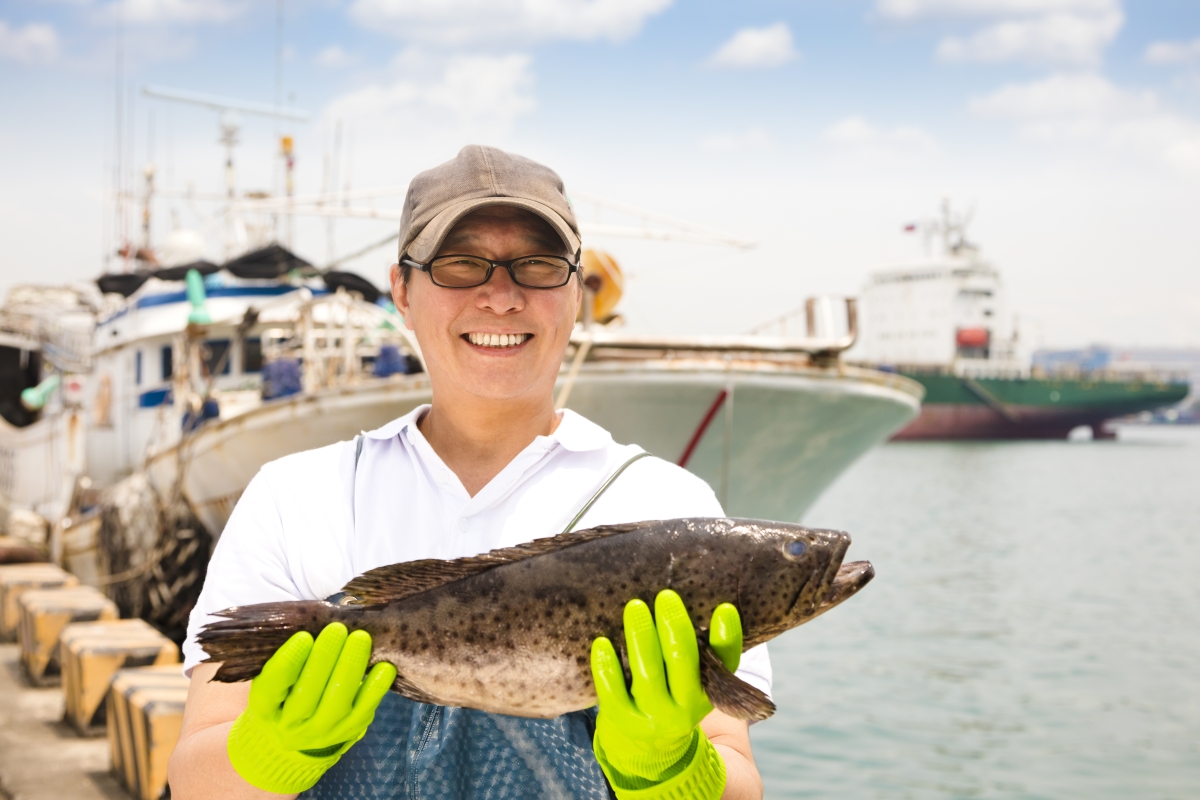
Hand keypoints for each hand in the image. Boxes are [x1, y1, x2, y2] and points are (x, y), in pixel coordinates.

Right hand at [226, 623, 395, 793]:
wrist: (295, 737)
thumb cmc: (284, 694)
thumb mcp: (272, 679)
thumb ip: (285, 657)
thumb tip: (309, 620)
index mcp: (265, 708)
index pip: (272, 686)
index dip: (288, 662)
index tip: (303, 636)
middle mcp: (291, 725)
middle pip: (307, 694)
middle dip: (324, 658)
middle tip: (337, 629)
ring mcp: (323, 731)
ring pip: (337, 702)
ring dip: (350, 667)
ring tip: (360, 638)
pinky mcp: (350, 729)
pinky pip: (365, 709)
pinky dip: (376, 687)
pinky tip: (384, 666)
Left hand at [591, 590, 741, 797]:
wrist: (651, 747)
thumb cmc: (675, 695)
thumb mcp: (697, 680)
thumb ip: (706, 649)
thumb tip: (714, 605)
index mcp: (709, 691)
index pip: (725, 662)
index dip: (727, 636)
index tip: (723, 608)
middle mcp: (685, 708)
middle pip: (683, 663)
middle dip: (674, 627)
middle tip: (665, 596)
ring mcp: (653, 716)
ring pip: (648, 674)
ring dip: (642, 638)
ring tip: (635, 607)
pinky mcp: (623, 719)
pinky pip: (613, 693)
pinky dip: (607, 667)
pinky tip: (602, 642)